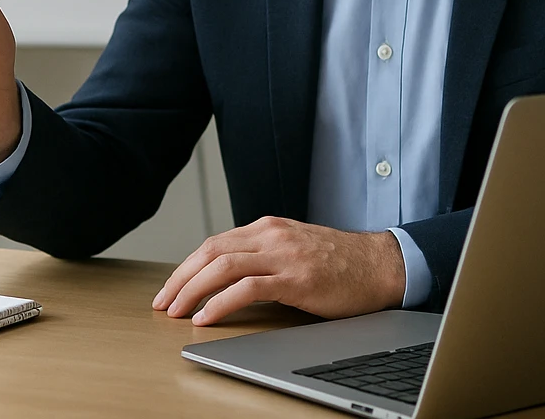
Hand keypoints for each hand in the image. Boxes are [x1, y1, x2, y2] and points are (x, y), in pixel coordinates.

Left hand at [152, 217, 405, 325]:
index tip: (171, 288)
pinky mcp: (295, 278)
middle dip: (180, 278)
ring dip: (193, 290)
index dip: (187, 267)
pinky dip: (220, 302)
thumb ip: (265, 258)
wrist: (382, 265)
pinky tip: (206, 316)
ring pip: (222, 266)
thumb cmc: (342, 264)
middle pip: (210, 251)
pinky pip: (247, 288)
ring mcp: (283, 255)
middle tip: (162, 301)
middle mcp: (271, 235)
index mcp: (268, 229)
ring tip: (177, 311)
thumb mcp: (295, 250)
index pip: (215, 244)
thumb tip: (229, 281)